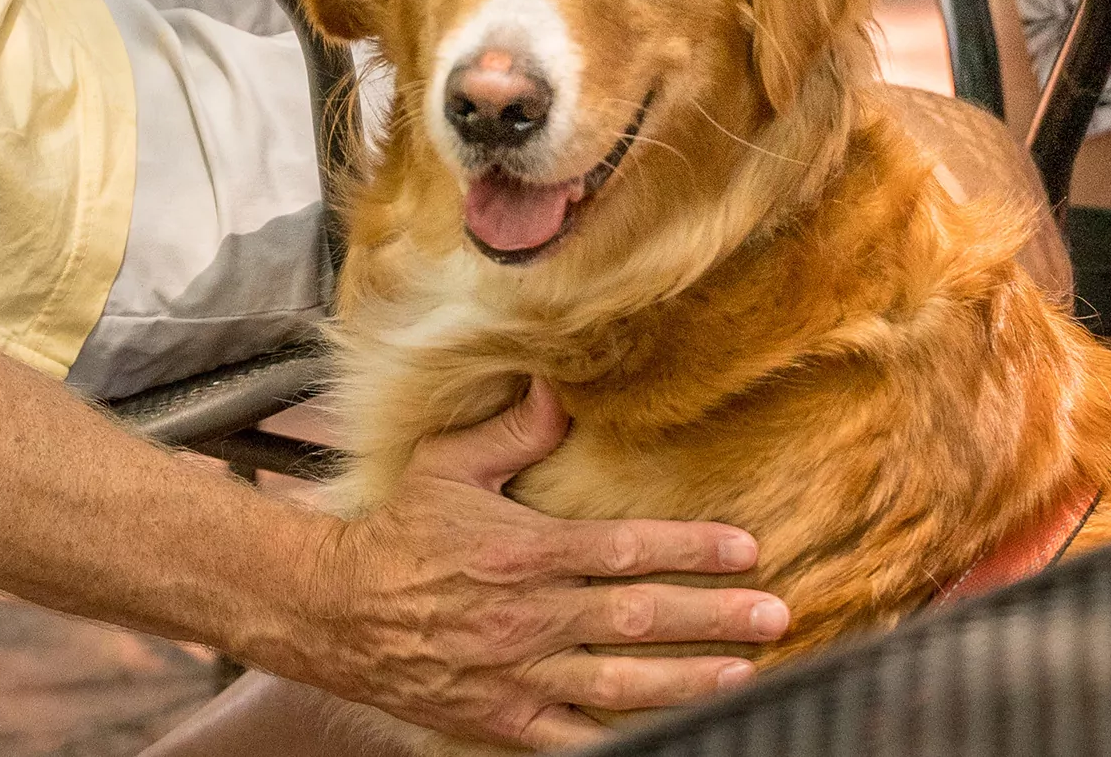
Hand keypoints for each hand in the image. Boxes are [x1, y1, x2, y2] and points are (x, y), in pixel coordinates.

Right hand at [282, 380, 788, 749]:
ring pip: (620, 682)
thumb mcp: (448, 465)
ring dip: (689, 679)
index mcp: (523, 550)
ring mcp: (519, 673)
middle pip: (638, 618)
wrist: (335, 611)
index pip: (623, 548)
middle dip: (713, 617)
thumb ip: (513, 430)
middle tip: (775, 615)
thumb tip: (562, 388)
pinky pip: (574, 736)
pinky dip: (621, 738)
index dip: (690, 549)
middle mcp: (529, 615)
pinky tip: (672, 732)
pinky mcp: (504, 719)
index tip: (746, 548)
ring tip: (745, 672)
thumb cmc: (399, 534)